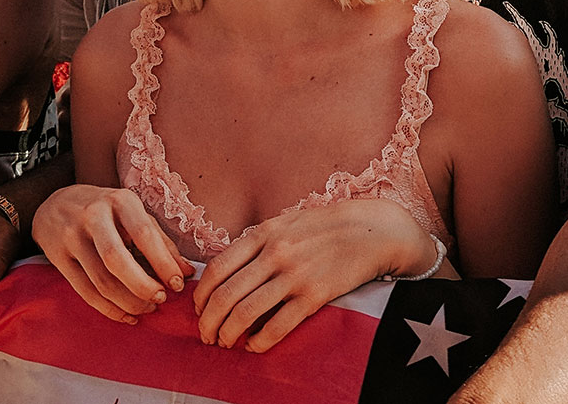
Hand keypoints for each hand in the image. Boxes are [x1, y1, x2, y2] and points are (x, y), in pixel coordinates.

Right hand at [31, 185, 192, 322]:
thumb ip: (160, 240)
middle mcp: (94, 216)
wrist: (54, 204)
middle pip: (117, 260)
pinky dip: (109, 309)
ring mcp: (72, 237)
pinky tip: (127, 315)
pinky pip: (86, 292)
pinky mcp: (58, 259)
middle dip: (142, 286)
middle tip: (160, 300)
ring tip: (147, 308)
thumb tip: (187, 272)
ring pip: (101, 281)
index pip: (144, 234)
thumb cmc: (105, 210)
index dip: (163, 263)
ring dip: (128, 302)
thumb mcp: (133, 213)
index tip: (178, 284)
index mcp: (120, 200)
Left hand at [193, 198, 437, 352]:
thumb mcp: (285, 222)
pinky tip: (253, 346)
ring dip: (228, 334)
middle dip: (208, 322)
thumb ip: (257, 243)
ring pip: (246, 313)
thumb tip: (227, 271)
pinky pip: (277, 326)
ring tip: (225, 343)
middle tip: (206, 335)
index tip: (198, 310)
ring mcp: (294, 275)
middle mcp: (275, 253)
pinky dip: (259, 341)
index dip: (201, 296)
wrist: (370, 230)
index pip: (217, 268)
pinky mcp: (314, 296)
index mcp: (263, 233)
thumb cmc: (323, 226)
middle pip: (226, 296)